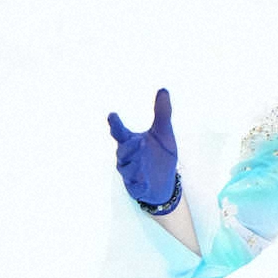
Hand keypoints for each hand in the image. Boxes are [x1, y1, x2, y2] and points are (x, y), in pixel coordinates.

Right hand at [108, 89, 177, 204]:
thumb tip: (163, 89)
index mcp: (131, 141)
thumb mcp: (164, 134)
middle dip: (130, 147)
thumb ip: (162, 113)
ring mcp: (130, 173)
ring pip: (127, 168)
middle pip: (123, 150)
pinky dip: (138, 183)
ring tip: (143, 162)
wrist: (165, 183)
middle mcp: (127, 157)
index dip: (115, 124)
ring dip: (134, 165)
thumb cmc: (160, 156)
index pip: (119, 132)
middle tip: (140, 141)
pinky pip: (135, 186)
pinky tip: (144, 180)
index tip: (112, 115)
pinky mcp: (136, 188)